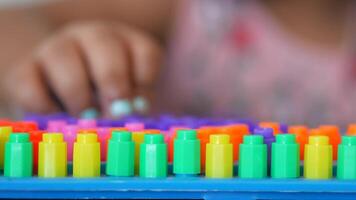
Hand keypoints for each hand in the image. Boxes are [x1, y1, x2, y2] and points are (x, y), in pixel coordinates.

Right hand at [3, 21, 162, 116]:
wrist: (58, 87)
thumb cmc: (102, 95)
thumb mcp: (125, 97)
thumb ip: (131, 104)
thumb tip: (131, 116)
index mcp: (125, 43)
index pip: (145, 52)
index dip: (145, 80)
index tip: (139, 106)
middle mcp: (91, 37)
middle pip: (104, 45)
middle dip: (112, 80)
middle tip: (115, 111)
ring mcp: (55, 48)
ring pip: (62, 58)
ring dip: (78, 94)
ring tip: (86, 119)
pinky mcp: (24, 70)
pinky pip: (29, 84)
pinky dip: (45, 107)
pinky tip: (58, 118)